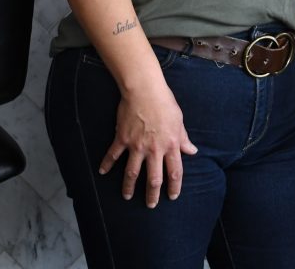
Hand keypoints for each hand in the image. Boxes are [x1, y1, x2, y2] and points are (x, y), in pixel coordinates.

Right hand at [99, 80, 197, 206]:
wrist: (144, 89)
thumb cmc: (164, 102)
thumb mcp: (179, 120)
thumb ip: (184, 138)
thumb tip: (192, 151)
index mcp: (171, 144)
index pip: (174, 172)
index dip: (174, 187)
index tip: (172, 196)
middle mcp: (154, 149)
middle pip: (154, 179)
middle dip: (152, 195)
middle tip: (150, 205)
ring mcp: (137, 145)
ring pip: (132, 172)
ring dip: (129, 186)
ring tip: (127, 195)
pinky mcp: (123, 138)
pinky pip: (113, 155)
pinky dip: (107, 164)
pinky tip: (102, 172)